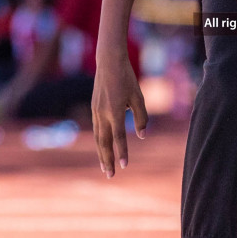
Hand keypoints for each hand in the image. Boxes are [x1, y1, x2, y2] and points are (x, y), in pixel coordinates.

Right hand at [92, 49, 148, 176]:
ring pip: (98, 137)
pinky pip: (96, 129)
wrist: (108, 62)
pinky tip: (103, 147)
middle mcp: (103, 114)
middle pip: (104, 142)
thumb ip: (141, 117)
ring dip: (101, 153)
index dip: (122, 152)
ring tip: (105, 166)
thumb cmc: (127, 78)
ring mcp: (96, 111)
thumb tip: (142, 136)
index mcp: (115, 111)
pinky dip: (99, 141)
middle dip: (107, 159)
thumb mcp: (138, 97)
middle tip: (110, 175)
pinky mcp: (94, 108)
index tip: (123, 166)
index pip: (119, 137)